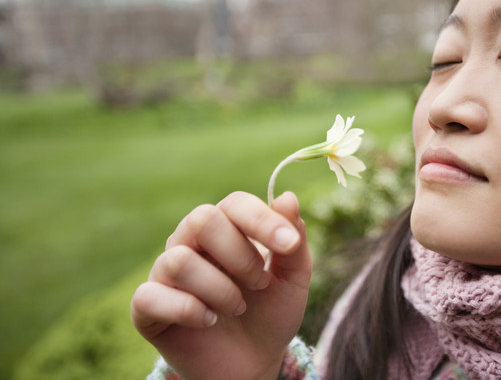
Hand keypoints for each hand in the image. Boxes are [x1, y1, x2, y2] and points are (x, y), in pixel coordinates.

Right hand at [130, 191, 311, 379]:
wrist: (254, 363)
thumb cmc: (271, 312)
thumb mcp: (293, 279)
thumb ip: (293, 240)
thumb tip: (288, 197)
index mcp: (226, 227)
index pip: (235, 203)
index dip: (262, 220)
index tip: (290, 245)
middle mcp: (191, 242)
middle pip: (201, 219)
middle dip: (239, 254)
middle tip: (259, 283)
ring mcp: (166, 273)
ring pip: (178, 260)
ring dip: (219, 289)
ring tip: (237, 308)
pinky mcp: (147, 307)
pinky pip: (149, 296)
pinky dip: (187, 310)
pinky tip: (209, 321)